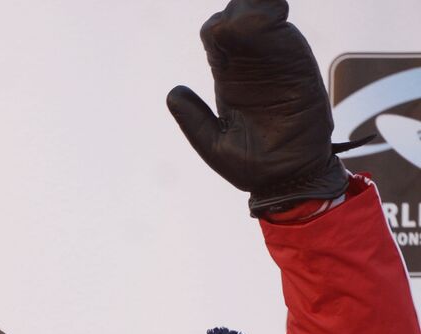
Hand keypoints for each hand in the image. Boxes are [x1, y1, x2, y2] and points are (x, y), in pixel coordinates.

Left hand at [166, 0, 347, 214]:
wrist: (287, 178)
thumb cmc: (251, 165)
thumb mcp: (213, 144)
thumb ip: (193, 120)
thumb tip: (173, 94)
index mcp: (230, 78)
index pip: (219, 36)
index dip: (219, 25)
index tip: (223, 26)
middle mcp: (252, 65)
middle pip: (240, 19)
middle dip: (240, 10)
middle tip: (243, 14)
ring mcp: (277, 62)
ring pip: (264, 19)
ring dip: (258, 10)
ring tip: (258, 11)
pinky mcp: (300, 67)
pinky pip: (288, 36)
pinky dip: (278, 19)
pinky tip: (273, 13)